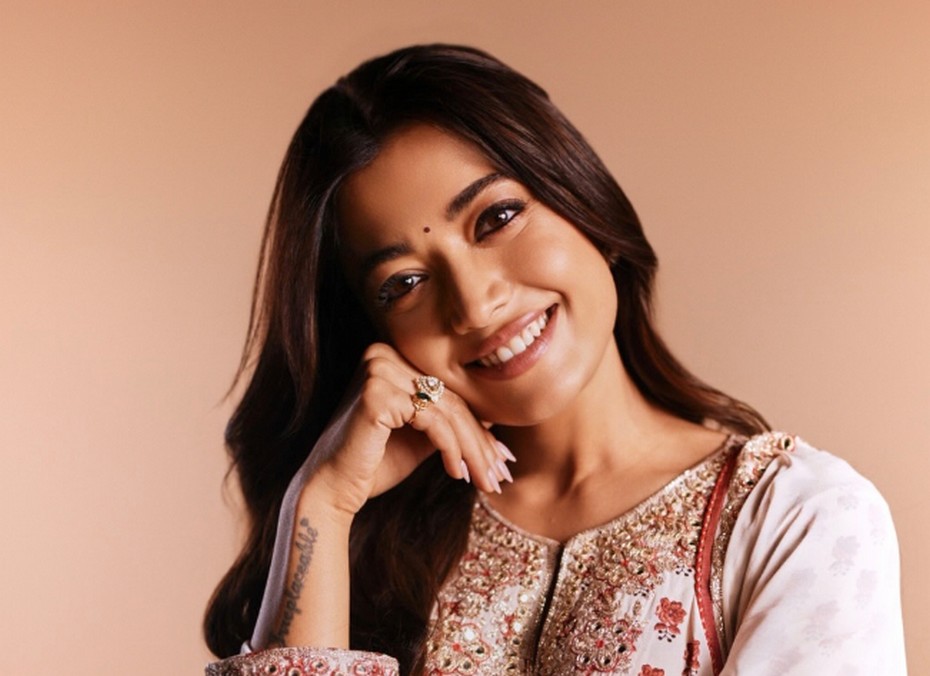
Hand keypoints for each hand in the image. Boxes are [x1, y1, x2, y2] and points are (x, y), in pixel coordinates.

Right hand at [307, 342, 513, 516]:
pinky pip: (431, 421)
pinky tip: (457, 473)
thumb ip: (449, 421)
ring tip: (486, 481)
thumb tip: (493, 416)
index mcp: (390, 356)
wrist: (332, 487)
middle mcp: (382, 354)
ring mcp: (378, 370)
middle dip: (479, 442)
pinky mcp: (377, 393)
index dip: (478, 427)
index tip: (502, 458)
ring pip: (446, 411)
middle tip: (501, 474)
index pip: (447, 391)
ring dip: (472, 450)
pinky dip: (451, 449)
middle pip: (449, 399)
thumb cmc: (375, 462)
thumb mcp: (421, 436)